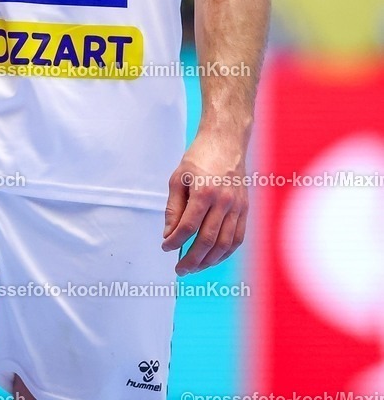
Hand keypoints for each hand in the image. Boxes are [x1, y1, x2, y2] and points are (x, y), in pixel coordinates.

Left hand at [162, 130, 247, 274]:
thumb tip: (169, 234)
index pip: (188, 227)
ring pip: (224, 244)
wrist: (225, 142)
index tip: (166, 247)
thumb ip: (173, 208)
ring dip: (209, 261)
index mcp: (204, 192)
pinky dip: (226, 253)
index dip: (175, 242)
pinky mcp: (245, 209)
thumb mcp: (178, 177)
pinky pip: (238, 238)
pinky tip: (213, 258)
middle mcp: (224, 202)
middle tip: (179, 269)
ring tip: (194, 268)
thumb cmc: (199, 158)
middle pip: (207, 240)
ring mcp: (237, 207)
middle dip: (191, 259)